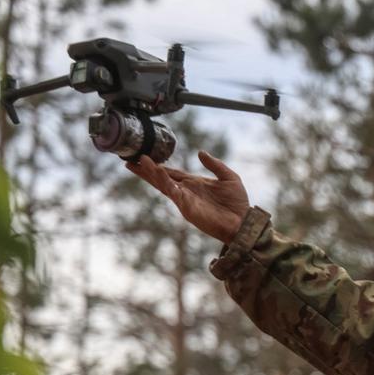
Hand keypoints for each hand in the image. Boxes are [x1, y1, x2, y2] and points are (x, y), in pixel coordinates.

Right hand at [126, 150, 249, 244]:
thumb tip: (200, 152)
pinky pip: (174, 193)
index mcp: (194, 183)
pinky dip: (166, 182)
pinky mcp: (188, 208)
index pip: (171, 172)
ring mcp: (185, 200)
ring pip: (164, 184)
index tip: (143, 157)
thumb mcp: (229, 177)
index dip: (157, 166)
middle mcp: (186, 192)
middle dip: (146, 170)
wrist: (244, 222)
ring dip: (152, 173)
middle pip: (161, 178)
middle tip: (130, 161)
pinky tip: (159, 173)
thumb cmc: (237, 203)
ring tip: (140, 162)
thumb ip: (215, 164)